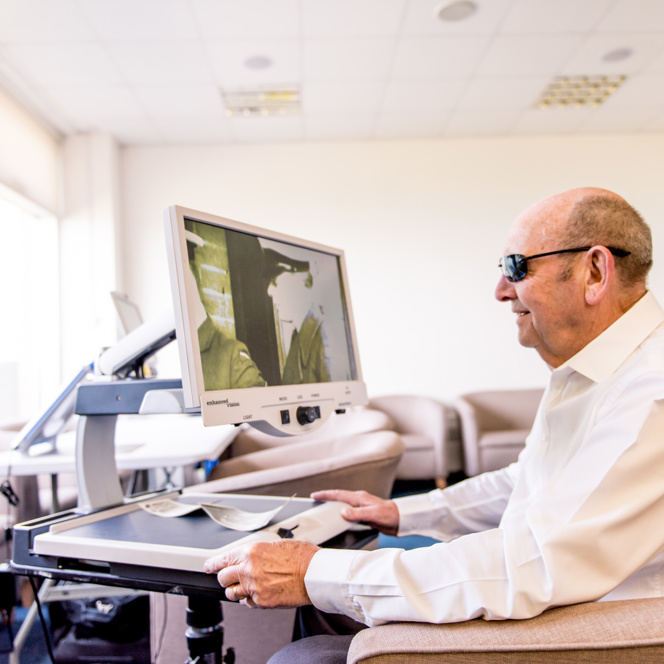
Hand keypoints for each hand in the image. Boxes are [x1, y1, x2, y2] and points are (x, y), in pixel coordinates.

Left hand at [203, 539, 318, 607]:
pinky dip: (250, 599)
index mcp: (252, 552)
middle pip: (223, 578)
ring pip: (232, 593)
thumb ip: (257, 553)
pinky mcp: (262, 602)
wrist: (314, 574)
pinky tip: (259, 593)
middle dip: (225, 578)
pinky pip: (247, 603)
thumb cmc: (301, 557)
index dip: (213, 564)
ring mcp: (254, 587)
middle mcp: (249, 569)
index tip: (208, 567)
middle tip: (230, 578)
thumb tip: (247, 558)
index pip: (223, 559)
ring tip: (247, 586)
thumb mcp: (275, 545)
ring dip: (236, 590)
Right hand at [311, 489, 398, 536]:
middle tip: (316, 499)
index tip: (315, 495)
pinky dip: (341, 512)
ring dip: (334, 504)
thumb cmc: (389, 515)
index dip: (326, 495)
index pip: (339, 494)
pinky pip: (349, 511)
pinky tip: (339, 516)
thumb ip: (357, 513)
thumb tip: (342, 512)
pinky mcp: (364, 513)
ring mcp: (362, 506)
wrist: (400, 520)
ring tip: (324, 507)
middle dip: (327, 497)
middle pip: (339, 497)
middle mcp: (359, 500)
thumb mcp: (372, 515)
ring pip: (344, 504)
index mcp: (360, 498)